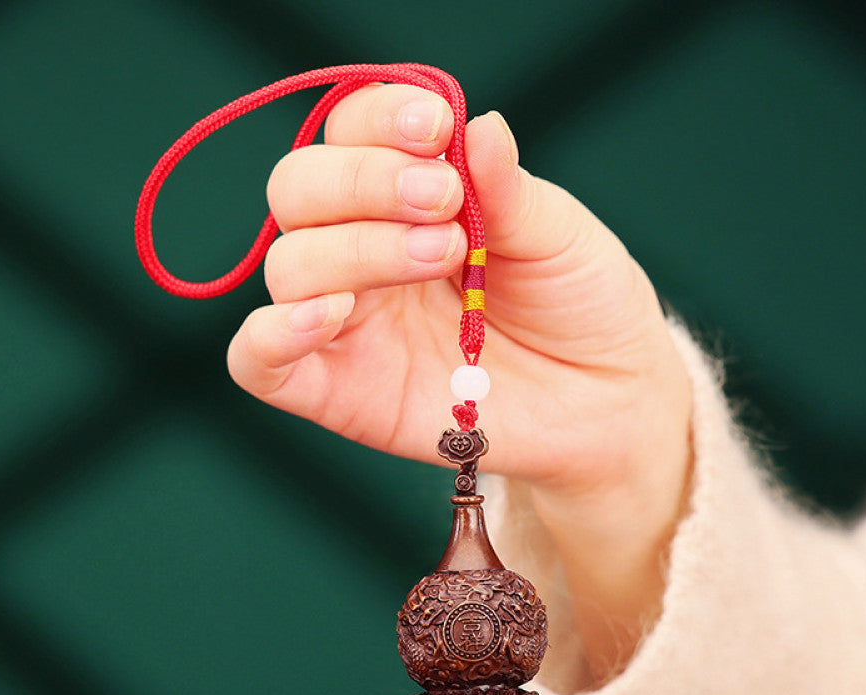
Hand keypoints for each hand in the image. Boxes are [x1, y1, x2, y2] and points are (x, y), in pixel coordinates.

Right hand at [228, 85, 693, 675]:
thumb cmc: (580, 307)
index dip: (378, 120)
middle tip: (445, 204)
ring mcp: (347, 322)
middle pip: (298, 190)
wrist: (607, 402)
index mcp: (408, 198)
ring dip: (354, 249)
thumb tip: (472, 124)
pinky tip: (328, 315)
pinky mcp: (337, 391)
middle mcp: (363, 252)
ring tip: (441, 257)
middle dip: (364, 183)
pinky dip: (271, 334)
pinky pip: (258, 361)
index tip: (438, 131)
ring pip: (288, 266)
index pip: (349, 133)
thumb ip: (504, 188)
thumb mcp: (556, 235)